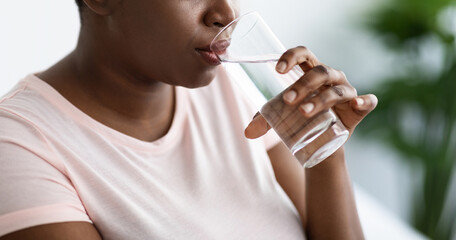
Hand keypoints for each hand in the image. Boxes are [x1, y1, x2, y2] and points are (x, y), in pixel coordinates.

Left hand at [244, 46, 377, 138]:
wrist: (321, 144)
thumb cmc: (300, 120)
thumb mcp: (281, 118)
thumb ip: (265, 121)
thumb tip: (248, 133)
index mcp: (311, 72)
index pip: (304, 55)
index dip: (292, 57)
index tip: (277, 69)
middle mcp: (331, 78)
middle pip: (319, 72)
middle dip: (302, 85)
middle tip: (287, 101)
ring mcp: (346, 92)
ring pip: (336, 90)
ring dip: (321, 99)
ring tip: (303, 112)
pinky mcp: (358, 109)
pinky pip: (366, 102)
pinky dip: (364, 101)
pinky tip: (356, 104)